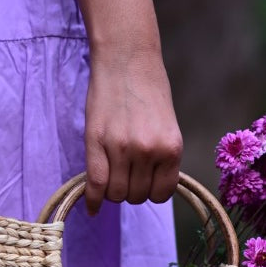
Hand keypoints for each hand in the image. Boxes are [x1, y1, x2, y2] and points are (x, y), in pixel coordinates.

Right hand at [84, 44, 182, 215]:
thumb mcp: (167, 127)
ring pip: (116, 194)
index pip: (161, 194)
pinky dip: (93, 200)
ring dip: (113, 191)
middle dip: (131, 190)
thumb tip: (150, 190)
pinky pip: (95, 184)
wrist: (126, 59)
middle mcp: (149, 152)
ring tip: (112, 173)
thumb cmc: (149, 90)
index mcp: (172, 149)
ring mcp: (122, 148)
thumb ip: (161, 158)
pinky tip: (92, 208)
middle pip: (137, 196)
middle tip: (126, 172)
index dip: (150, 191)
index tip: (144, 182)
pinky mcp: (97, 142)